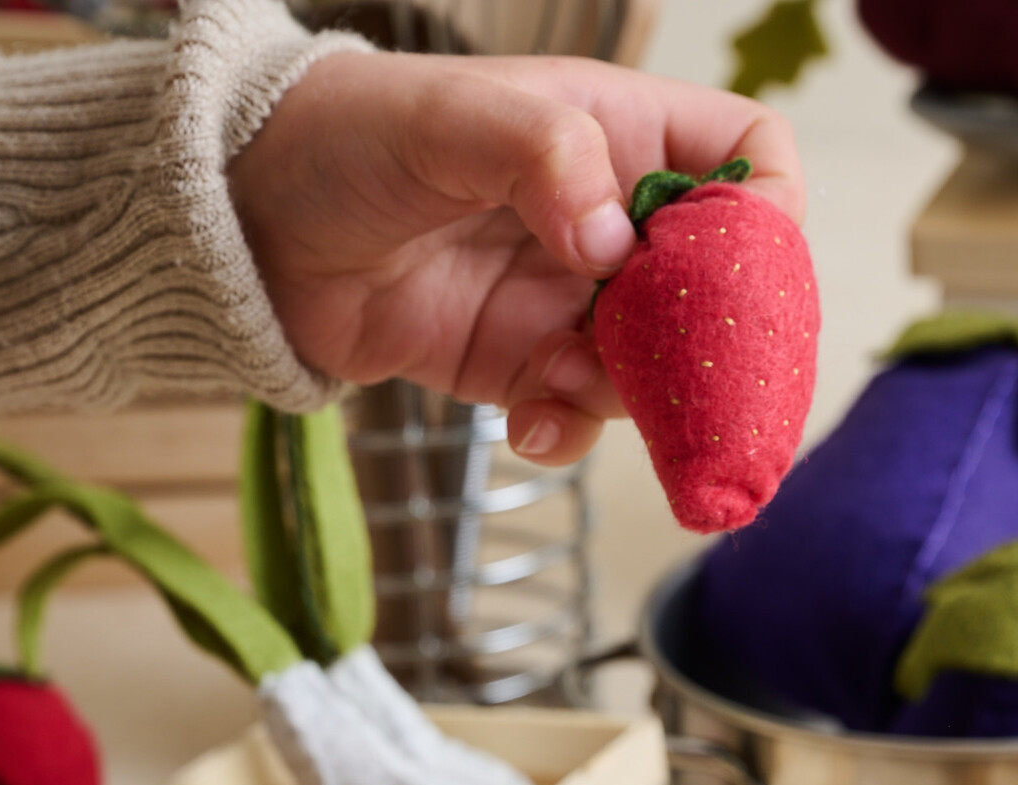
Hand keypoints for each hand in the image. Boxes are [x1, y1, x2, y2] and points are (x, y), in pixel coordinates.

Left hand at [228, 51, 803, 465]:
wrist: (251, 228)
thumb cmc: (346, 137)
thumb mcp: (447, 118)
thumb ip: (542, 157)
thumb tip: (611, 247)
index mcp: (617, 136)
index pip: (747, 158)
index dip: (767, 210)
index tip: (737, 266)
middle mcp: (611, 223)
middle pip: (720, 288)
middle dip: (706, 340)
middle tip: (668, 371)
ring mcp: (574, 303)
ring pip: (659, 367)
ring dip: (628, 394)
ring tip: (561, 381)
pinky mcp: (528, 369)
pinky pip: (583, 417)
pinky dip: (568, 432)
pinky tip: (525, 427)